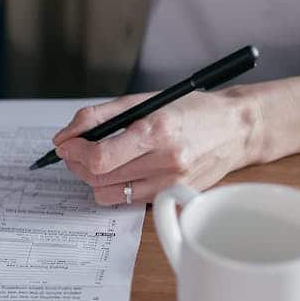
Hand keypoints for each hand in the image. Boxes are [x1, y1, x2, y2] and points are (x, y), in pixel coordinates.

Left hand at [51, 88, 263, 204]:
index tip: (66, 144)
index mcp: (156, 131)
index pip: (99, 157)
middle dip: (77, 164)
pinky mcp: (172, 197)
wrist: (235, 129)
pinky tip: (124, 170)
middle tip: (75, 150)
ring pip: (108, 194)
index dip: (74, 152)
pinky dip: (116, 186)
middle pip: (98, 177)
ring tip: (98, 160)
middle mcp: (165, 161)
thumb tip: (64, 136)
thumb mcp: (143, 100)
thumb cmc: (191, 111)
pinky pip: (127, 200)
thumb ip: (98, 116)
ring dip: (94, 178)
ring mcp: (169, 183)